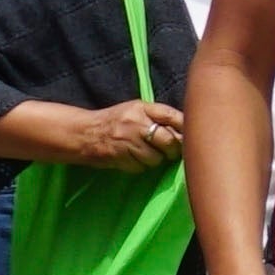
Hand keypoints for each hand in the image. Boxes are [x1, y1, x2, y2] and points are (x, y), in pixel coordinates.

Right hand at [59, 99, 186, 173]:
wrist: (84, 133)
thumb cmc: (115, 122)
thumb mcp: (135, 111)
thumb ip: (157, 118)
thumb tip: (187, 132)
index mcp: (141, 108)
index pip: (172, 116)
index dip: (185, 128)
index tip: (191, 136)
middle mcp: (135, 122)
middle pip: (168, 140)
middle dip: (173, 150)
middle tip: (170, 152)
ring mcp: (127, 140)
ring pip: (156, 158)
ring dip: (155, 160)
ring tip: (146, 154)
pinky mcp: (119, 156)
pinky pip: (141, 167)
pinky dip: (141, 166)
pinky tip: (133, 159)